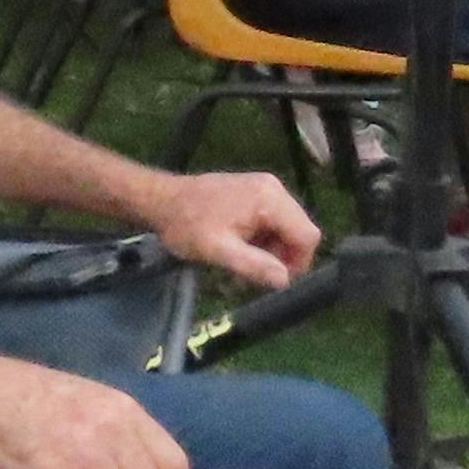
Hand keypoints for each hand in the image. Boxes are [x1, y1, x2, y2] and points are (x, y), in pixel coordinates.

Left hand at [135, 168, 315, 293]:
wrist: (161, 200)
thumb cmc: (186, 224)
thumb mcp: (218, 250)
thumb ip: (253, 264)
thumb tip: (284, 280)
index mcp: (270, 199)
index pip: (307, 235)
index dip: (298, 262)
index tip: (275, 280)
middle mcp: (274, 188)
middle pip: (299, 231)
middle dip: (282, 257)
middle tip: (253, 274)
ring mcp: (264, 188)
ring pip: (286, 229)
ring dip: (270, 251)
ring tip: (242, 264)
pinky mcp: (254, 193)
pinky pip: (272, 221)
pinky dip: (262, 240)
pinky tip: (240, 249)